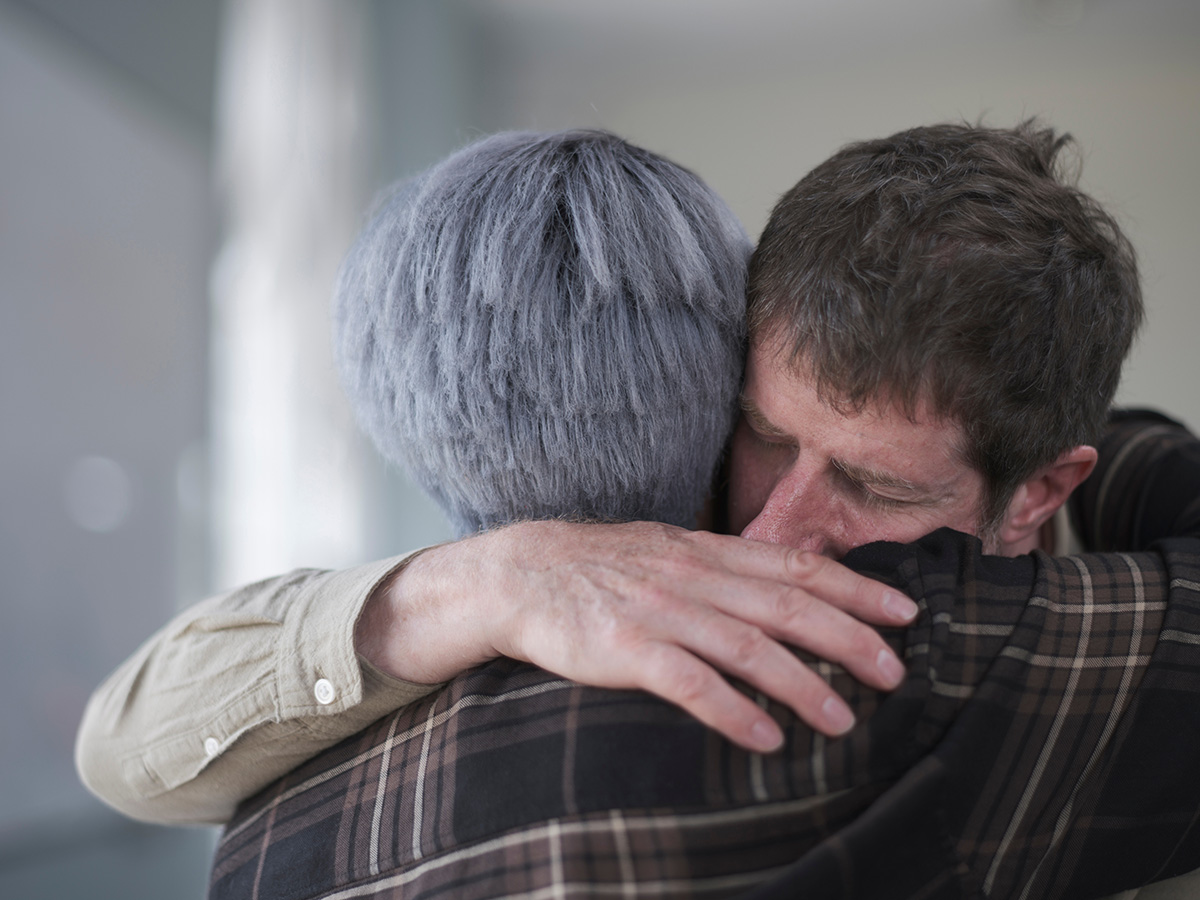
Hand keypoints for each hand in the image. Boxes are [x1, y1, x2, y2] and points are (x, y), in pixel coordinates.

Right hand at [356, 520, 916, 752]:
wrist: (522, 572)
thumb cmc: (603, 568)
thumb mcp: (668, 551)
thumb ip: (724, 568)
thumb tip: (786, 586)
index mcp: (708, 552)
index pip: (797, 568)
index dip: (856, 588)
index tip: (906, 612)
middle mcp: (693, 577)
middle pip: (788, 607)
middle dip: (850, 639)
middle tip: (895, 673)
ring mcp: (660, 611)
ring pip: (748, 646)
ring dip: (803, 684)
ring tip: (844, 719)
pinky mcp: (625, 647)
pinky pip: (690, 683)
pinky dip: (733, 711)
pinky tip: (765, 738)